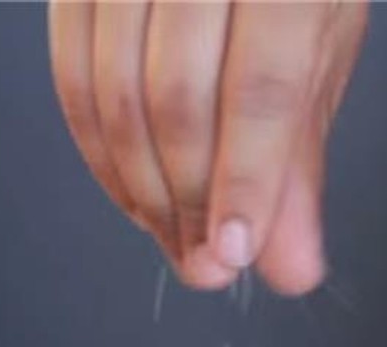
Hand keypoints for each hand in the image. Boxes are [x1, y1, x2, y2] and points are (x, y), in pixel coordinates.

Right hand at [48, 0, 367, 295]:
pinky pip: (69, 71)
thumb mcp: (318, 41)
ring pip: (111, 89)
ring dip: (141, 188)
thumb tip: (289, 265)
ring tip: (177, 236)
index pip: (262, 83)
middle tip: (206, 264)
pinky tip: (135, 189)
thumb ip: (298, 153)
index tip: (233, 253)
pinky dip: (100, 149)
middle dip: (187, 200)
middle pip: (177, 94)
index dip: (245, 179)